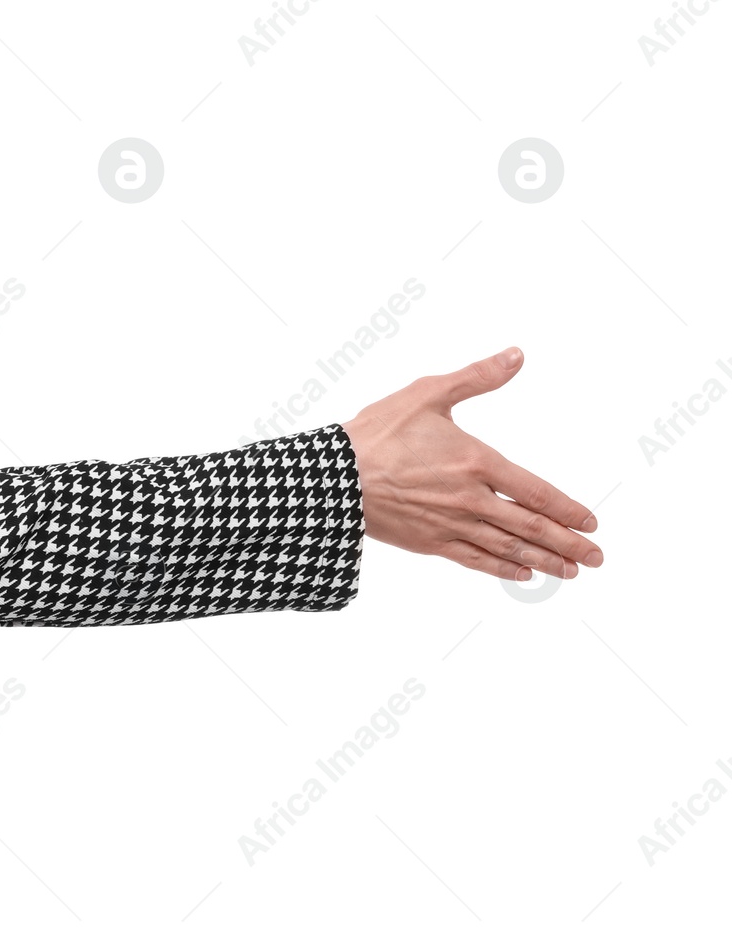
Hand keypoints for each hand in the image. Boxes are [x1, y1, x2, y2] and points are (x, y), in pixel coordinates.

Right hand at [340, 347, 602, 581]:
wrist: (333, 476)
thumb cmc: (377, 432)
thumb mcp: (427, 393)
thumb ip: (477, 376)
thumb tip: (516, 356)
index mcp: (475, 461)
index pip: (535, 492)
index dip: (567, 510)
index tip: (590, 523)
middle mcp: (469, 498)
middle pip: (529, 526)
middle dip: (568, 544)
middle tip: (596, 557)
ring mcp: (450, 524)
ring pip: (508, 547)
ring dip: (545, 560)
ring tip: (571, 571)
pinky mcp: (428, 542)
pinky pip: (475, 559)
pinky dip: (502, 568)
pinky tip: (522, 573)